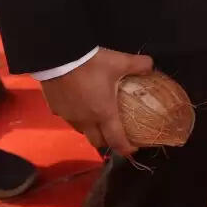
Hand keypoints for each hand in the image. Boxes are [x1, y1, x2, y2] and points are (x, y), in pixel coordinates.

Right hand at [39, 48, 154, 157]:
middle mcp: (85, 120)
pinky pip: (69, 119)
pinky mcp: (55, 109)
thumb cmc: (92, 64)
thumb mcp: (120, 61)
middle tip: (116, 133)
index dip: (125, 148)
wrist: (59, 57)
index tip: (133, 149)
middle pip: (97, 141)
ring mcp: (68, 117)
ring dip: (92, 130)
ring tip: (99, 118)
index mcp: (104, 113)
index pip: (116, 140)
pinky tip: (80, 105)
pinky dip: (77, 116)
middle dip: (108, 141)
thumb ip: (139, 65)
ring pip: (82, 131)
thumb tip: (150, 66)